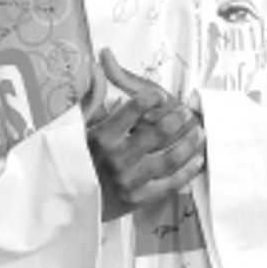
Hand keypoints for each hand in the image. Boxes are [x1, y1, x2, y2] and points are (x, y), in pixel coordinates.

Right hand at [83, 49, 204, 220]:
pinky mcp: (138, 199)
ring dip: (188, 143)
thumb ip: (92, 96)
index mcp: (101, 137)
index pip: (133, 109)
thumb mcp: (77, 128)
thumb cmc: (75, 162)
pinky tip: (197, 160)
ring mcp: (129, 180)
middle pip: (157, 133)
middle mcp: (117, 158)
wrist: (67, 204)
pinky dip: (187, 172)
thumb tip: (99, 63)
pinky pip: (170, 184)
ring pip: (168, 159)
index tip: (160, 95)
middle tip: (186, 112)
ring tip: (199, 132)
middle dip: (177, 119)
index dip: (151, 99)